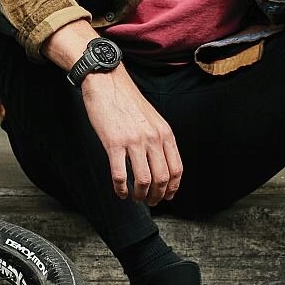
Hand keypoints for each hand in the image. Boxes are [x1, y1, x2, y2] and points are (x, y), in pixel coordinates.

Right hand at [81, 68, 182, 205]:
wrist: (107, 82)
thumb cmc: (127, 101)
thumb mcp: (153, 119)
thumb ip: (159, 139)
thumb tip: (161, 164)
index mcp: (165, 133)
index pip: (176, 169)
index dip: (172, 188)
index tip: (166, 196)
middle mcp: (153, 138)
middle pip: (162, 179)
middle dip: (157, 196)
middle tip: (150, 201)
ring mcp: (134, 141)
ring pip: (143, 181)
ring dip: (140, 195)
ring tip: (135, 197)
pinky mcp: (113, 143)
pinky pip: (120, 175)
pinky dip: (121, 189)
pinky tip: (120, 191)